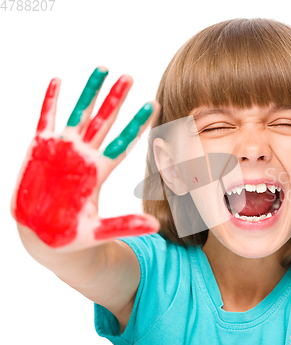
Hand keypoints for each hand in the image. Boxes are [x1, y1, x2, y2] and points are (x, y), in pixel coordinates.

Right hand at [11, 67, 159, 250]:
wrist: (42, 237)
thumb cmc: (72, 235)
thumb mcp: (100, 232)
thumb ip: (126, 226)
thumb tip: (157, 228)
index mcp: (99, 171)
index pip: (123, 142)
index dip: (137, 123)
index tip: (154, 104)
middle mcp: (84, 155)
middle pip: (104, 121)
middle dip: (116, 99)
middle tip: (130, 76)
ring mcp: (63, 150)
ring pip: (79, 114)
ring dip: (90, 93)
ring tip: (103, 68)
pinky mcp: (40, 150)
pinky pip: (45, 120)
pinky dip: (51, 101)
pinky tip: (58, 80)